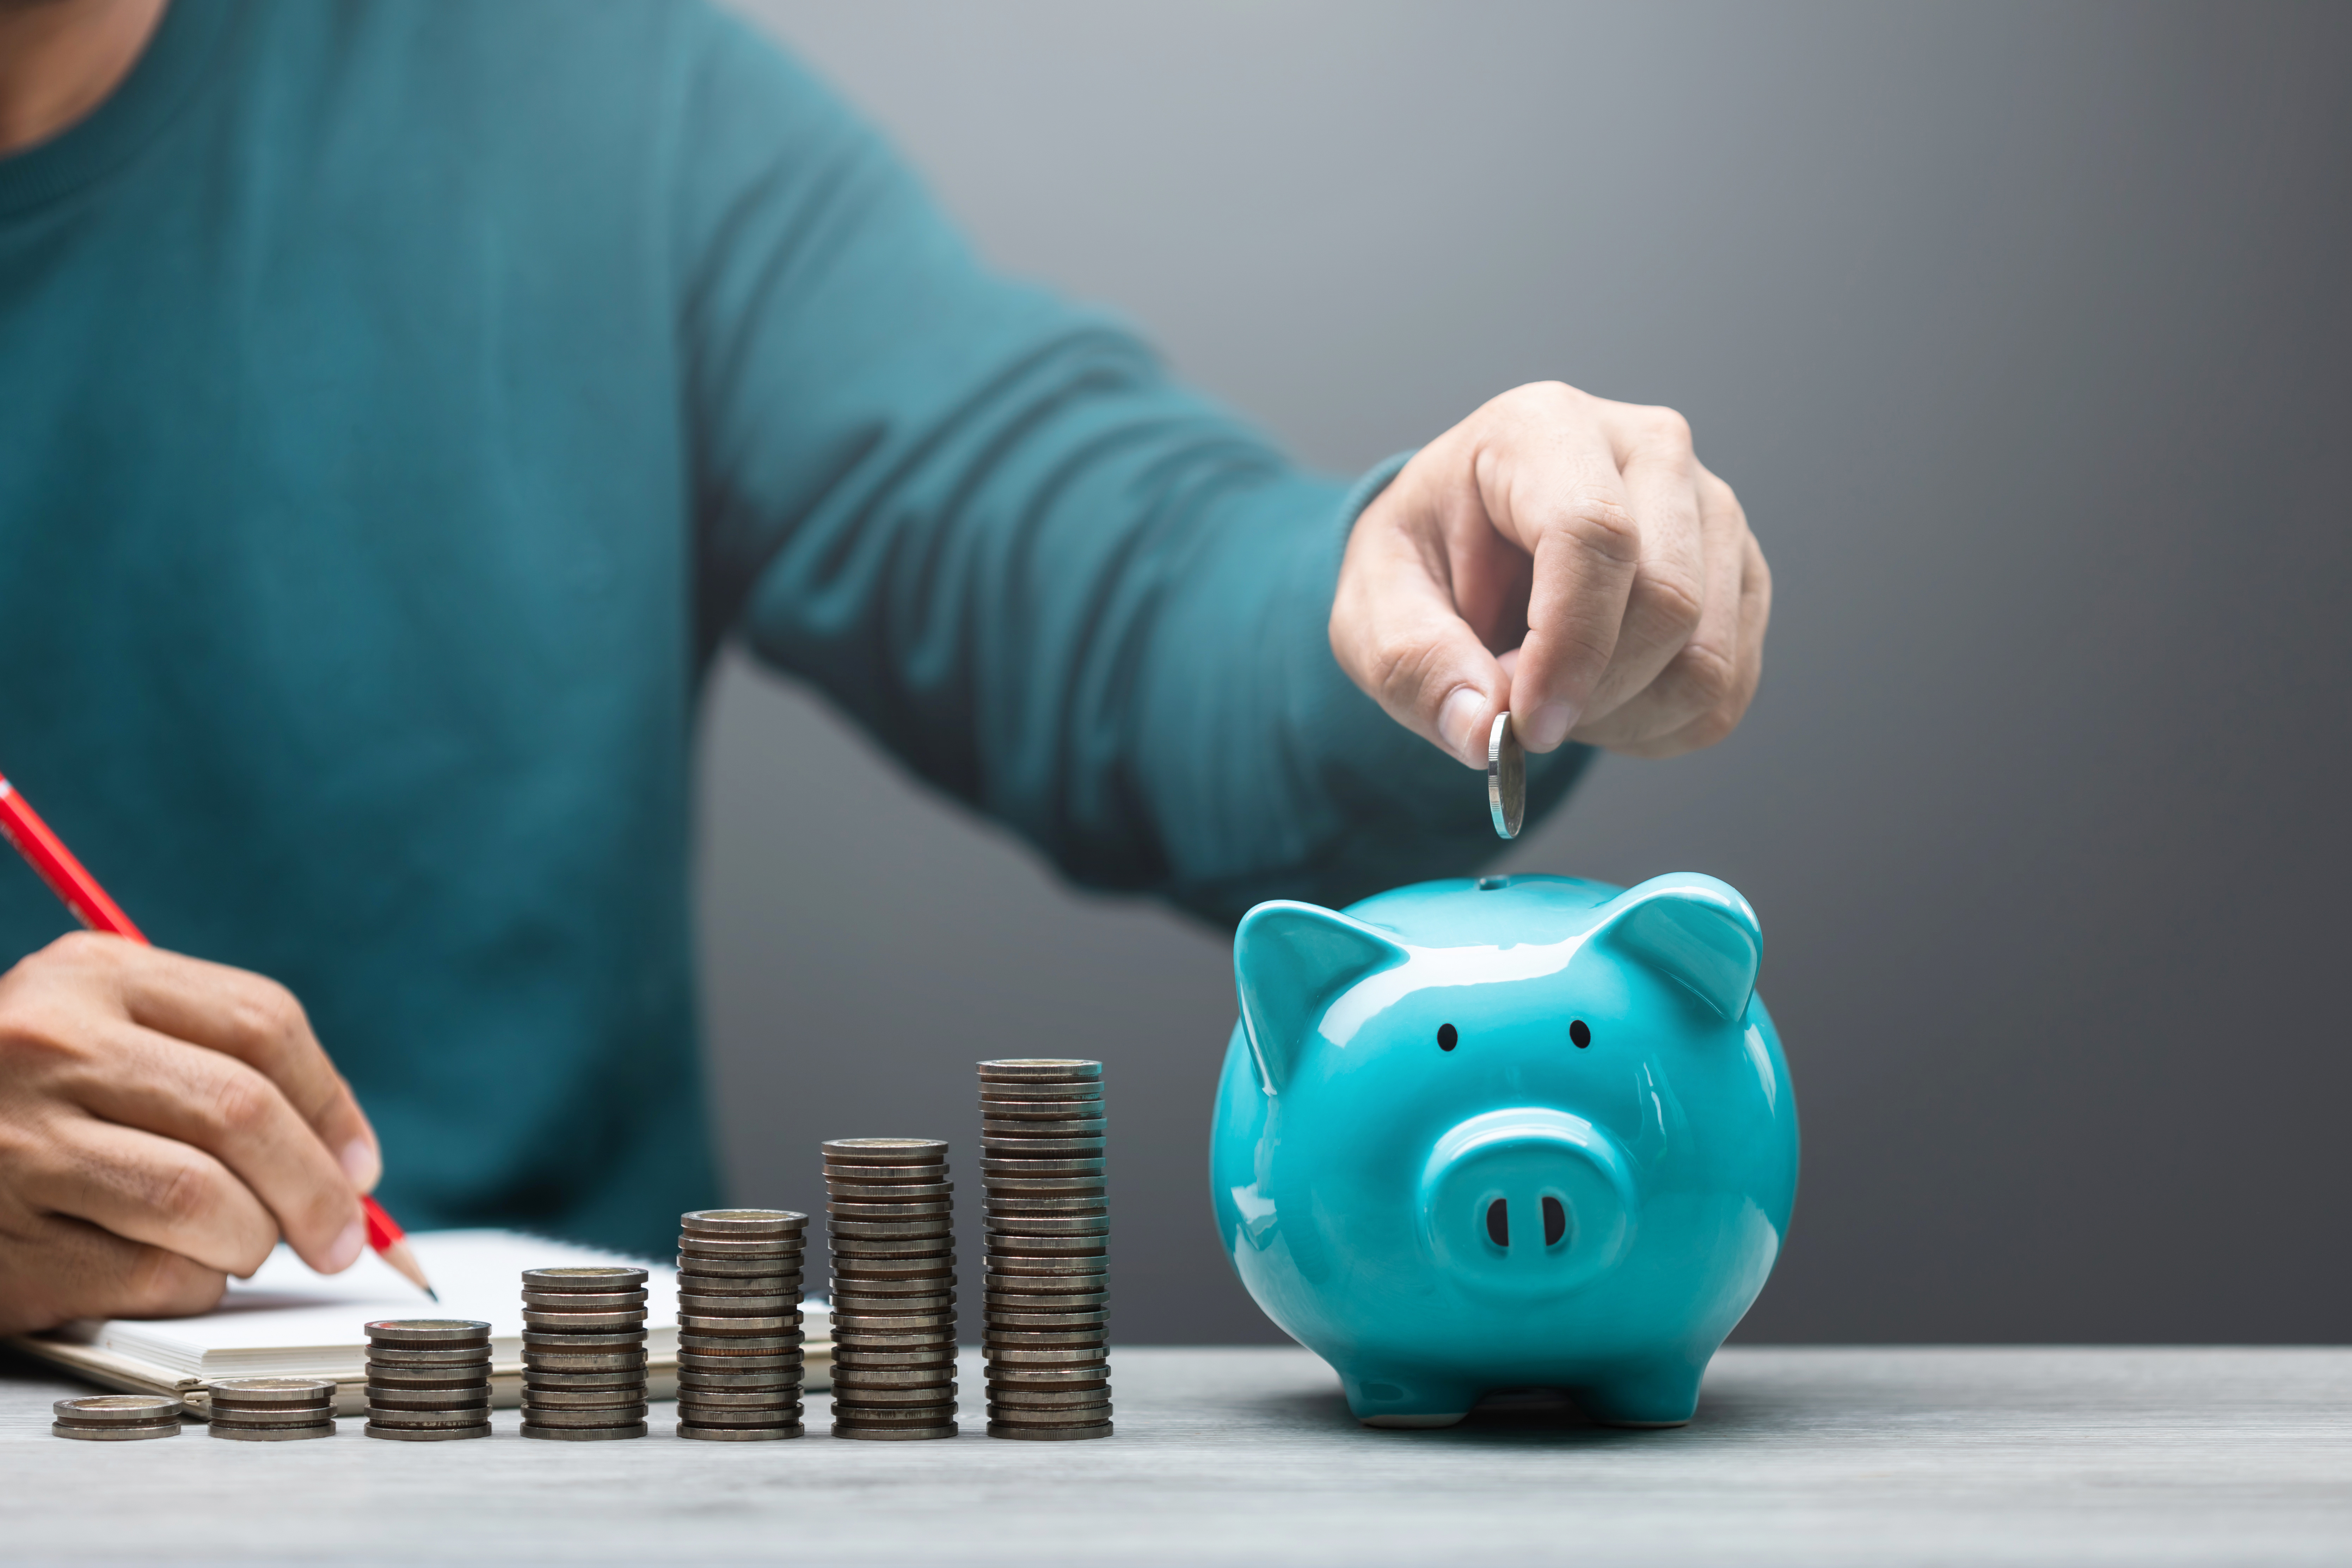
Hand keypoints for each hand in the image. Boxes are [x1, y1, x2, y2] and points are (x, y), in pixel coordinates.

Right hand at [0, 933, 379, 1333]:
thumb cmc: (33, 1107)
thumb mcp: (109, 1040)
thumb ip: (221, 1070)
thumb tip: (350, 1164)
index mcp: (93, 976)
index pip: (263, 1023)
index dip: (332, 1105)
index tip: (358, 1166)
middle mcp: (48, 1045)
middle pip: (243, 1112)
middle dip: (317, 1191)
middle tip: (341, 1239)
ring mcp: (16, 1144)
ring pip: (203, 1201)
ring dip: (251, 1240)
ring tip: (240, 1248)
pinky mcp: (7, 1244)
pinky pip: (151, 1274)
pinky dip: (191, 1285)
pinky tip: (171, 1272)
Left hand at [1331, 381, 1770, 765]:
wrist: (1468, 550)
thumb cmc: (1427, 563)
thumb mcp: (1375, 609)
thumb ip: (1414, 666)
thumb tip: (1483, 730)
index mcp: (1546, 428)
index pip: (1594, 534)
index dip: (1568, 647)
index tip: (1526, 725)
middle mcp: (1650, 449)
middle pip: (1668, 601)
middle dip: (1590, 691)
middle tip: (1522, 708)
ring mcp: (1710, 510)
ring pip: (1708, 657)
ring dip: (1623, 714)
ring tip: (1557, 695)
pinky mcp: (1739, 575)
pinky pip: (1726, 690)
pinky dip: (1657, 726)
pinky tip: (1601, 700)